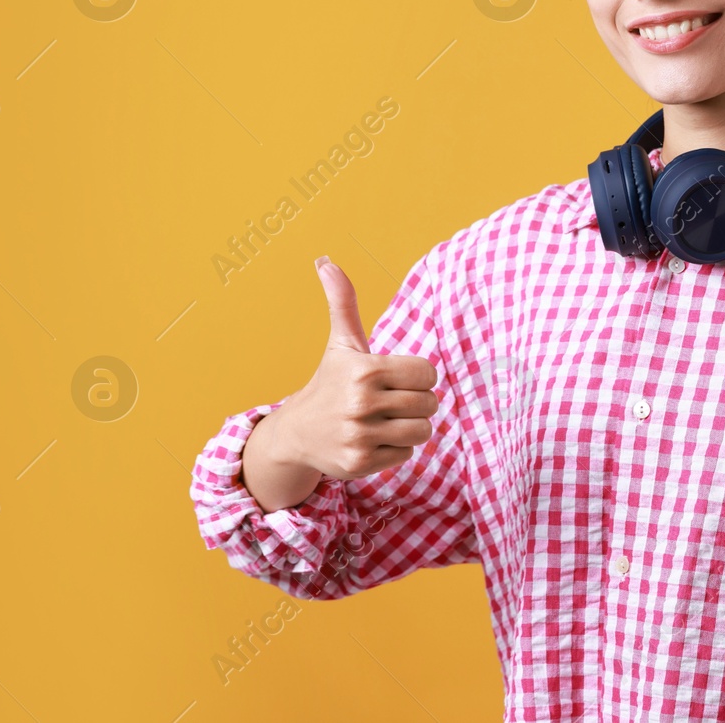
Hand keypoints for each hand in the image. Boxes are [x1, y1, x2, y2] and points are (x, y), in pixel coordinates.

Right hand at [265, 256, 440, 479]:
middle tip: (389, 402)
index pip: (428, 373)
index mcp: (364, 370)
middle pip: (429, 404)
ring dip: (409, 427)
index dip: (417, 376)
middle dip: (415, 402)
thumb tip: (325, 260)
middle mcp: (361, 404)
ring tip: (385, 421)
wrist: (295, 433)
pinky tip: (372, 440)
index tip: (396, 378)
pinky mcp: (360, 464)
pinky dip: (395, 450)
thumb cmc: (330, 383)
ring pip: (422, 431)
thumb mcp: (341, 343)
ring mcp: (360, 437)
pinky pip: (406, 455)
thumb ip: (342, 301)